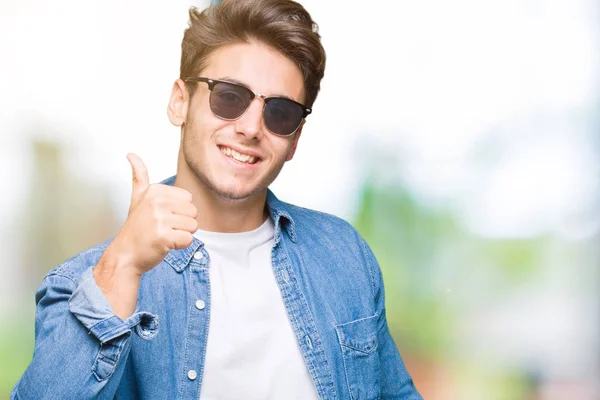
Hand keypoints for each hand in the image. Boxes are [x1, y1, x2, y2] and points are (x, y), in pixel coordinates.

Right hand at [109, 153, 198, 275]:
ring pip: (193, 226)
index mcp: (154, 191)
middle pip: (193, 212)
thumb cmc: (136, 229)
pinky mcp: (163, 237)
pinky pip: (188, 240)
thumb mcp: (136, 198)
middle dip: (183, 224)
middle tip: (163, 228)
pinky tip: (165, 245)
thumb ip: (139, 177)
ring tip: (164, 236)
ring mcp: (159, 219)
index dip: (179, 211)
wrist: (124, 255)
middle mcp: (156, 202)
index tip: (160, 217)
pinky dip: (180, 246)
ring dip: (182, 235)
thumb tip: (131, 154)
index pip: (188, 198)